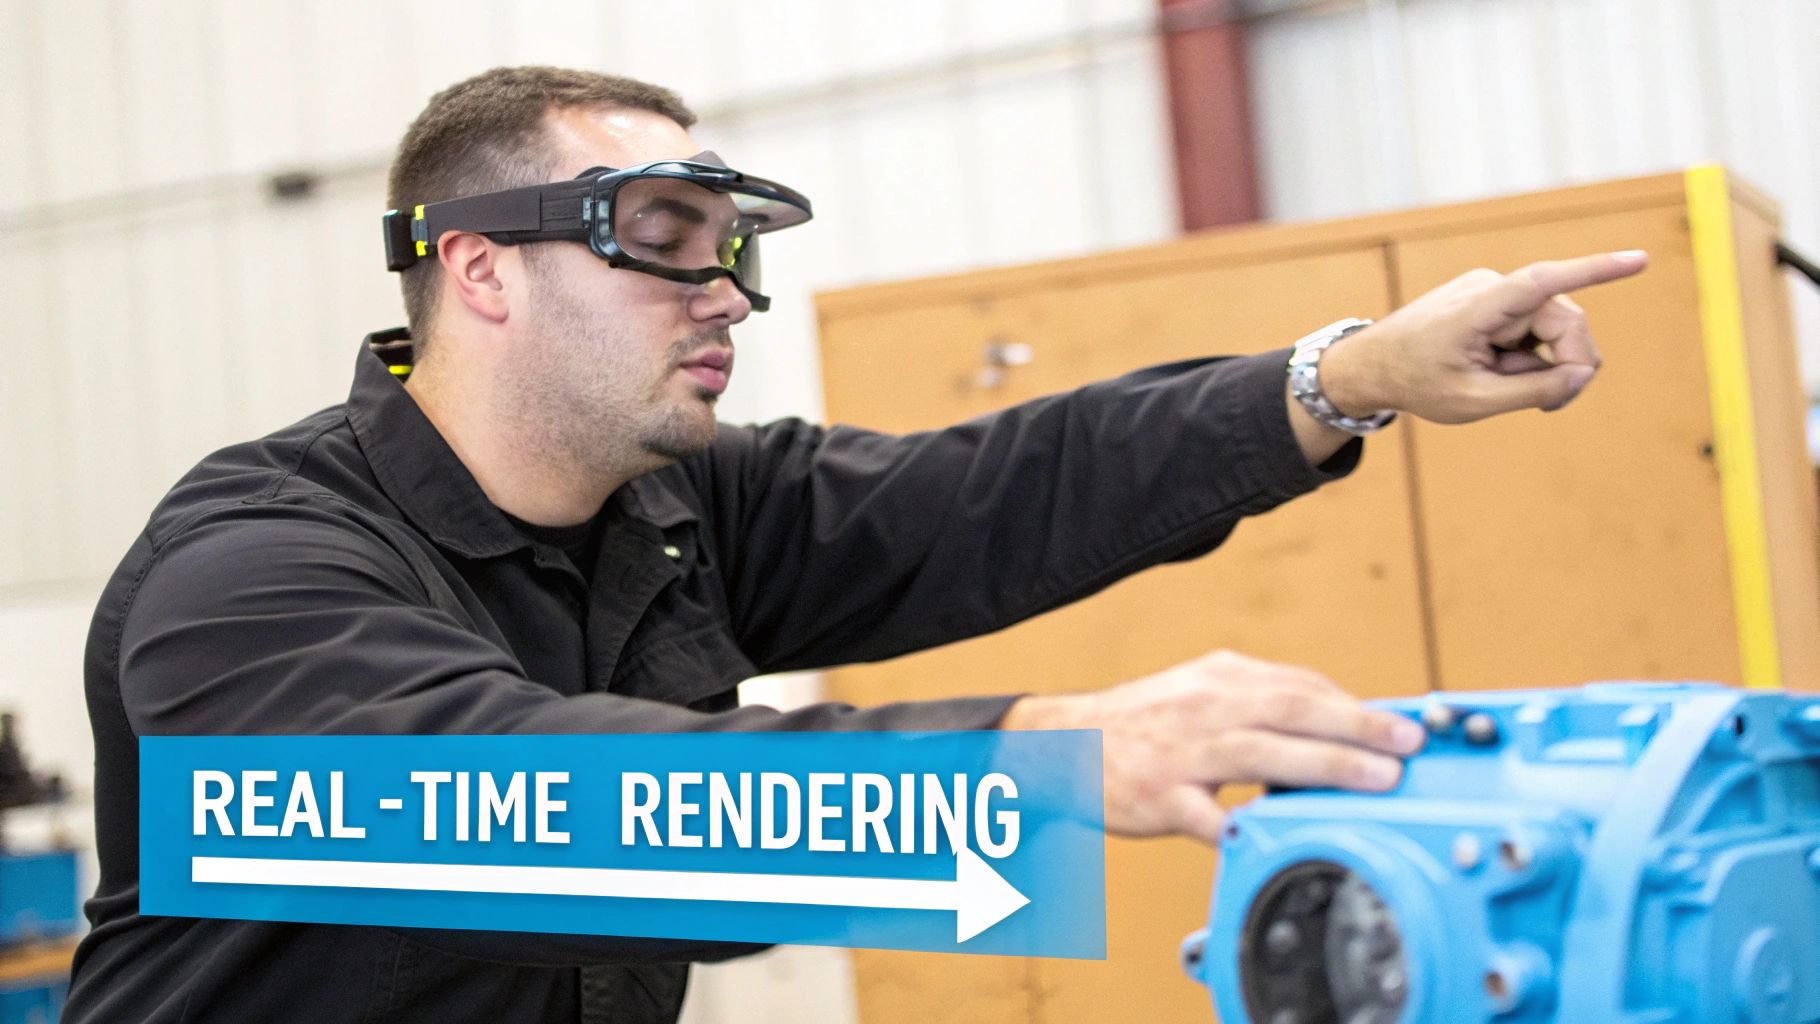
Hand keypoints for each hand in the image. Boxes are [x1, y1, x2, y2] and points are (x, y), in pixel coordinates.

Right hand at [999, 650, 1425, 843]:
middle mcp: (1203, 707)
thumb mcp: (1200, 692)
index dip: (1355, 704)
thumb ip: (1260, 703)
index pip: (1299, 684)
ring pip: (1261, 753)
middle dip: (1357, 725)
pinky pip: (1205, 815)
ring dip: (1325, 765)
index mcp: (1219, 678)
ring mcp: (1181, 752)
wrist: (1061, 744)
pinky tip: (1275, 833)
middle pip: (1291, 708)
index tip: (1402, 724)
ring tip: (1375, 780)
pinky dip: (1240, 824)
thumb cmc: (1144, 723)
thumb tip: (1338, 718)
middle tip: (1408, 744)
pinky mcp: (1159, 797)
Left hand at [1321, 249, 1648, 423]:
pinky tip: (1500, 372)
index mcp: (1478, 310)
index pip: (1543, 282)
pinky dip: (1528, 357)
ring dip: (1541, 365)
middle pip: (1565, 324)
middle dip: (1567, 365)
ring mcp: (1494, 290)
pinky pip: (1534, 328)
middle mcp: (1491, 288)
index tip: (1638, 260)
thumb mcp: (1474, 402)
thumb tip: (1583, 373)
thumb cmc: (1416, 384)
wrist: (1372, 365)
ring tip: (1501, 385)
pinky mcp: (1496, 299)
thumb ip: (1534, 392)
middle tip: (1550, 407)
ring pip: (1553, 329)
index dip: (1594, 270)